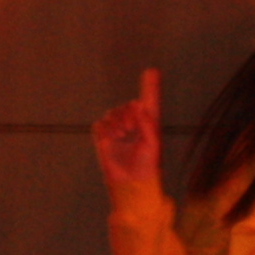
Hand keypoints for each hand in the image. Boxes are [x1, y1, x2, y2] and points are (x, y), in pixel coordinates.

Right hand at [90, 68, 163, 195]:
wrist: (131, 184)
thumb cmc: (147, 166)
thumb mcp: (153, 144)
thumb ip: (148, 123)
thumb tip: (138, 106)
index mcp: (149, 124)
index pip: (149, 102)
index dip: (150, 87)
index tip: (152, 71)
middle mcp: (133, 125)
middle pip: (127, 106)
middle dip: (129, 114)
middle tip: (132, 129)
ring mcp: (118, 131)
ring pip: (113, 113)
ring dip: (117, 121)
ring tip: (123, 135)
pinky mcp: (104, 139)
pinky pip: (101, 124)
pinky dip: (106, 128)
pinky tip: (113, 138)